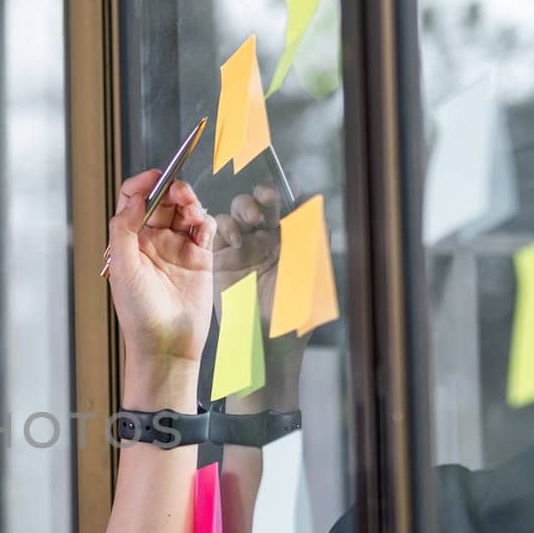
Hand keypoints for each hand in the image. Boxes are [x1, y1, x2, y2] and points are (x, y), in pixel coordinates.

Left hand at [104, 169, 216, 370]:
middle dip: (170, 188)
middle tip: (177, 190)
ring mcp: (176, 248)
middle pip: (162, 200)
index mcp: (129, 241)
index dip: (143, 184)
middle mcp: (152, 241)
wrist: (167, 344)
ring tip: (189, 206)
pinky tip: (199, 224)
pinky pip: (204, 228)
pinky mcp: (200, 258)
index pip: (133, 200)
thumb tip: (134, 198)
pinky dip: (204, 219)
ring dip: (188, 201)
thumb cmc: (140, 314)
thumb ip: (124, 229)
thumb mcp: (123, 268)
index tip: (154, 177)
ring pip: (184, 210)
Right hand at [209, 182, 305, 396]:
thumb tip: (314, 205)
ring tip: (250, 223)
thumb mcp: (313, 275)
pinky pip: (218, 231)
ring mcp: (242, 249)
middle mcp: (266, 241)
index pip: (287, 208)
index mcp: (291, 242)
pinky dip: (225, 227)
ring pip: (237, 212)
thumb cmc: (295, 316)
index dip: (283, 192)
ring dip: (243, 208)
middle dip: (260, 195)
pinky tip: (235, 240)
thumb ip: (314, 238)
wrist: (266, 345)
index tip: (281, 187)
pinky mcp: (221, 260)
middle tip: (263, 203)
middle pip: (259, 203)